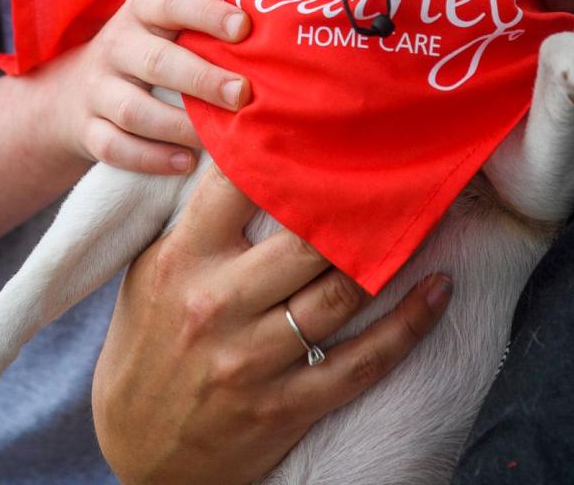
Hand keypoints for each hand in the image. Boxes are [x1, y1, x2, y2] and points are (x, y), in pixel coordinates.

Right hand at [34, 0, 251, 174]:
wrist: (72, 93)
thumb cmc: (144, 43)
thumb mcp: (165, 8)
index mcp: (142, 11)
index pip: (172, 3)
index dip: (207, 13)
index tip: (245, 27)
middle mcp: (116, 46)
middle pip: (156, 61)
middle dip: (200, 77)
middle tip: (243, 93)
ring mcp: (98, 91)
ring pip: (134, 111)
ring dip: (177, 126)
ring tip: (216, 139)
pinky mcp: (87, 132)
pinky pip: (114, 148)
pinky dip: (150, 158)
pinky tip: (185, 163)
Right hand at [93, 165, 450, 484]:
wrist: (137, 450)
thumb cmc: (147, 341)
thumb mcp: (151, 270)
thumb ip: (196, 218)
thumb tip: (248, 151)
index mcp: (182, 259)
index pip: (236, 184)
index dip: (281, 148)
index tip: (322, 124)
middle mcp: (217, 304)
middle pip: (304, 239)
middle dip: (352, 203)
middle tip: (391, 169)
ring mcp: (252, 360)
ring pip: (339, 295)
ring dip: (390, 254)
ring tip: (424, 218)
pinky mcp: (284, 408)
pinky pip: (362, 362)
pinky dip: (409, 325)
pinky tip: (437, 290)